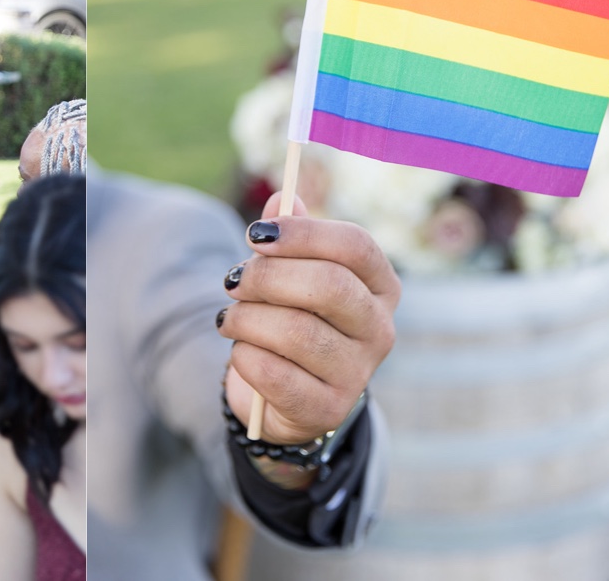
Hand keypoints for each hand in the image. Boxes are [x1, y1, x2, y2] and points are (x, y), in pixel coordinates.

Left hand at [219, 193, 399, 445]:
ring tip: (228, 318)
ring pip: (297, 331)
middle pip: (328, 285)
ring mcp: (359, 373)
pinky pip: (276, 374)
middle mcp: (380, 328)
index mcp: (379, 285)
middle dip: (267, 277)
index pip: (355, 246)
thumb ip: (289, 236)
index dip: (303, 234)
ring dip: (247, 319)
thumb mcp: (289, 274)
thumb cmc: (289, 319)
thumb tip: (283, 199)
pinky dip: (246, 358)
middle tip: (232, 280)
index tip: (255, 234)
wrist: (282, 395)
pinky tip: (239, 352)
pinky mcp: (327, 409)